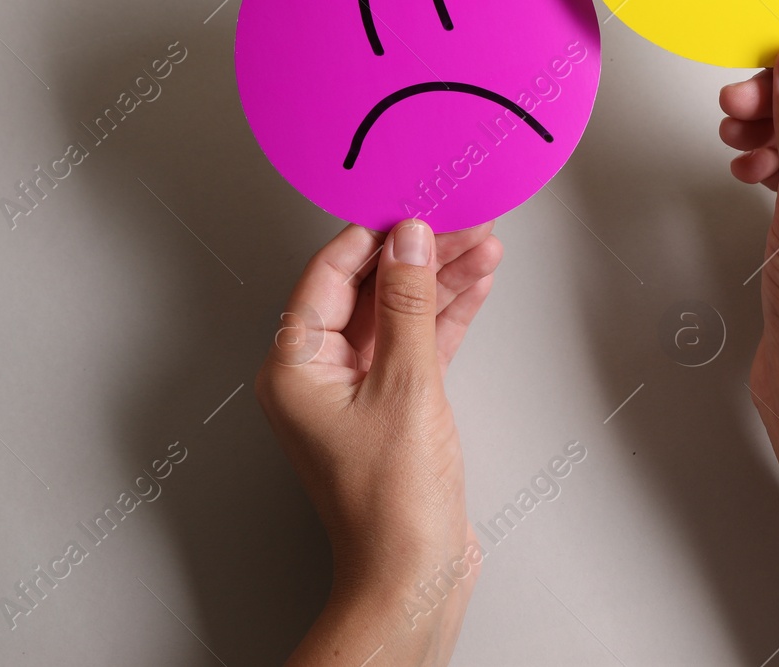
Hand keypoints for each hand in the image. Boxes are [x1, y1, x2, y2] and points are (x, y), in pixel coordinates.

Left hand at [257, 218, 501, 666]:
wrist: (415, 573)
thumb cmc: (391, 504)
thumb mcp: (406, 385)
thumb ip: (409, 303)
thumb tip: (410, 239)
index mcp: (294, 365)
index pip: (330, 273)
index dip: (374, 234)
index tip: (414, 205)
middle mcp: (318, 373)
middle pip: (368, 288)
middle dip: (419, 254)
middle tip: (461, 221)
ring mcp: (356, 389)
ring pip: (399, 312)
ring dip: (441, 280)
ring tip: (484, 244)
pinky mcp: (393, 405)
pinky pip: (416, 342)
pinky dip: (446, 315)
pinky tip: (476, 284)